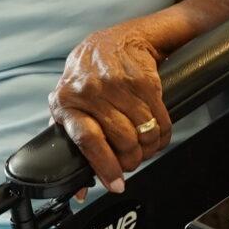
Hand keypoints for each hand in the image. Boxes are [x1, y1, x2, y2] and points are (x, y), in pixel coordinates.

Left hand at [48, 26, 171, 195]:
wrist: (112, 40)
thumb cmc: (88, 77)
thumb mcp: (68, 104)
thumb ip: (70, 141)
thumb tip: (80, 188)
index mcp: (67, 102)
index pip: (87, 140)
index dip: (104, 165)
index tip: (116, 183)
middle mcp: (91, 91)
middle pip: (121, 139)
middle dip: (132, 159)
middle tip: (133, 163)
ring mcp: (118, 84)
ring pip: (143, 131)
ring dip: (149, 147)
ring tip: (146, 149)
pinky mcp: (142, 80)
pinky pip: (159, 117)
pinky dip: (162, 133)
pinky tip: (157, 135)